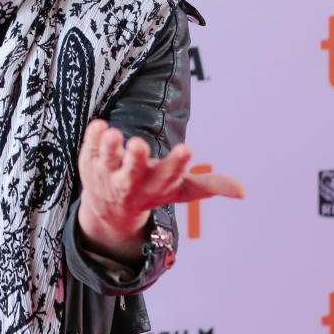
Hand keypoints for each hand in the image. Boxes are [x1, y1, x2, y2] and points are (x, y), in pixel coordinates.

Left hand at [76, 119, 245, 259]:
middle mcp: (130, 181)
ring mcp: (107, 172)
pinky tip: (98, 124)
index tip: (186, 149)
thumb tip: (244, 192)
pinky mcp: (90, 160)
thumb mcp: (180, 190)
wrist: (109, 209)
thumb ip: (209, 186)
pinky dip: (92, 137)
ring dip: (110, 148)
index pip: (168, 176)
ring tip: (113, 134)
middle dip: (135, 159)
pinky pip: (88, 147)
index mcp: (156, 185)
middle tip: (139, 143)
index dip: (176, 164)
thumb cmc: (151, 190)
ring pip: (107, 160)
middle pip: (132, 172)